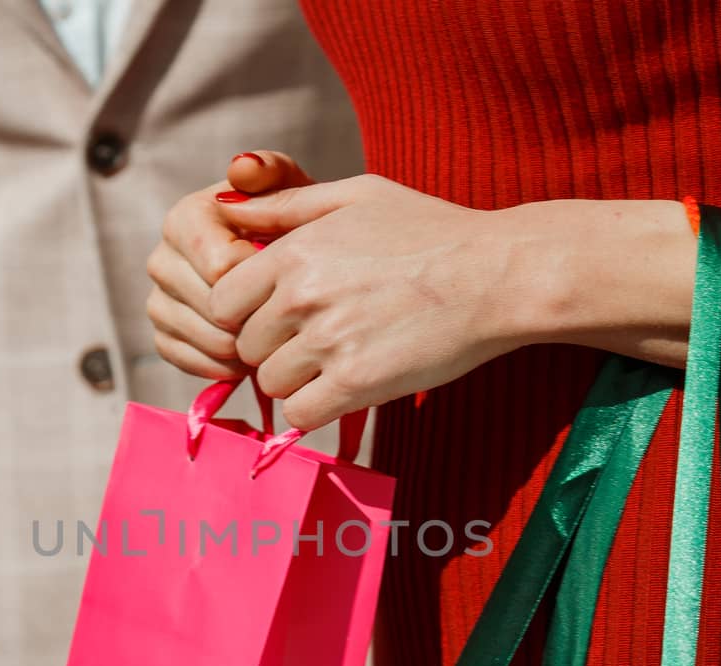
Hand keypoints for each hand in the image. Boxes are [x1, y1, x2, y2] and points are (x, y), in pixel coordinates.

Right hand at [146, 151, 318, 379]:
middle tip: (288, 316)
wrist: (289, 264)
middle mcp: (162, 257)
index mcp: (186, 218)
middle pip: (209, 306)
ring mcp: (159, 298)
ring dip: (240, 345)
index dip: (262, 282)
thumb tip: (242, 168)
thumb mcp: (293, 191)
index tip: (290, 277)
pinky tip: (249, 358)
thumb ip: (272, 173)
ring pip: (197, 335)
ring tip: (274, 335)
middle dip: (253, 316)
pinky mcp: (163, 333)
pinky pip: (184, 358)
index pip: (219, 268)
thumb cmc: (294, 226)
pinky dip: (219, 365)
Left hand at [209, 176, 696, 429]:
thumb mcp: (357, 196)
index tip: (279, 316)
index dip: (246, 314)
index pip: (222, 304)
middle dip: (274, 348)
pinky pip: (301, 414)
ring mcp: (329, 341)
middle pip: (246, 347)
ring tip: (339, 360)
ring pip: (272, 382)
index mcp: (293, 251)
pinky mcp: (357, 383)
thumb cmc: (432, 231)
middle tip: (319, 339)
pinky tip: (347, 388)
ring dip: (298, 379)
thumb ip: (286, 204)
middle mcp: (302, 295)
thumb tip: (223, 206)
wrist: (497, 274)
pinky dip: (317, 409)